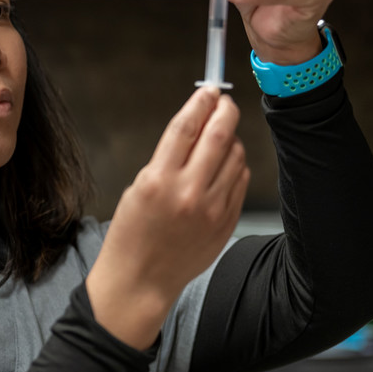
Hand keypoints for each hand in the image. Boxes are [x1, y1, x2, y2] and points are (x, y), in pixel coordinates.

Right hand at [86, 87, 249, 348]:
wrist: (141, 280)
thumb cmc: (132, 234)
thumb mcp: (138, 187)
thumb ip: (167, 158)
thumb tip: (196, 125)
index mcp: (158, 180)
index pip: (186, 126)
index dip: (201, 102)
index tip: (209, 91)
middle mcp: (188, 192)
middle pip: (219, 135)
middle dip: (226, 111)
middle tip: (225, 103)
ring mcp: (211, 209)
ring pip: (236, 157)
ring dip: (231, 140)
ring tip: (221, 139)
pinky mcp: (226, 223)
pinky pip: (241, 182)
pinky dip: (236, 167)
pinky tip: (224, 167)